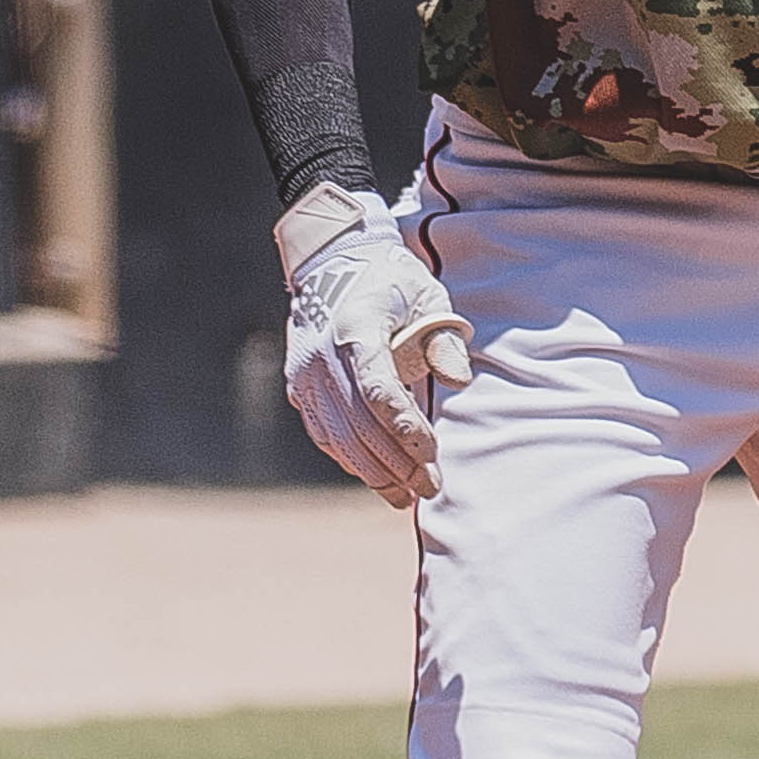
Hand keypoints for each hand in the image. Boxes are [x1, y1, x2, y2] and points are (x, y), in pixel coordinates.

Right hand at [278, 186, 472, 506]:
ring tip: (406, 497)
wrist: (330, 261)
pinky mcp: (298, 387)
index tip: (432, 452)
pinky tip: (376, 477)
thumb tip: (460, 380)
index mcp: (355, 329)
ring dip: (373, 471)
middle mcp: (321, 357)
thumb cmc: (389, 280)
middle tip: (431, 488)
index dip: (404, 426)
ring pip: (338, 436)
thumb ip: (444, 337)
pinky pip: (323, 433)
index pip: (378, 389)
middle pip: (358, 423)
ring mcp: (304, 375)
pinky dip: (349, 458)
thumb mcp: (426, 294)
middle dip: (396, 462)